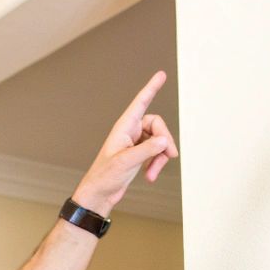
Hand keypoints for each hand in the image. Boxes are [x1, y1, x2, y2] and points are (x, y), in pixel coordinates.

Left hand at [71, 70, 178, 217]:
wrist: (100, 194)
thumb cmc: (105, 176)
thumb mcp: (126, 162)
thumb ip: (147, 149)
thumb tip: (164, 140)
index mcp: (123, 127)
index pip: (140, 103)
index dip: (151, 88)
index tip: (161, 75)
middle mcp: (130, 131)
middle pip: (157, 125)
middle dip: (165, 141)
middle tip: (169, 156)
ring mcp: (135, 142)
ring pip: (159, 140)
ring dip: (161, 157)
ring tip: (153, 173)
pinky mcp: (139, 154)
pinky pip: (156, 151)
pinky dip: (157, 163)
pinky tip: (150, 175)